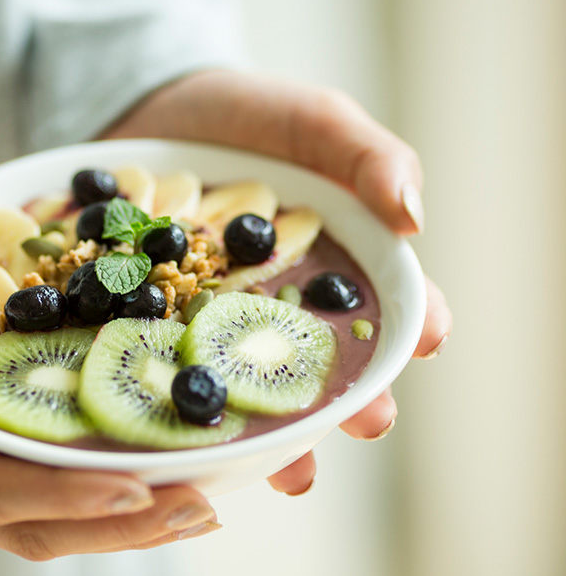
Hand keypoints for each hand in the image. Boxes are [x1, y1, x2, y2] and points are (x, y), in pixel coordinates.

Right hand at [0, 244, 218, 558]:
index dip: (67, 495)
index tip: (142, 487)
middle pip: (25, 525)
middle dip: (115, 523)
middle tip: (201, 506)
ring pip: (29, 524)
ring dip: (110, 522)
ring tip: (188, 505)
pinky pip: (20, 498)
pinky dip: (81, 497)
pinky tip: (129, 480)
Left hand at [102, 69, 453, 494]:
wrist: (144, 107)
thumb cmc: (243, 113)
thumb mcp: (309, 120)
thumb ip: (364, 156)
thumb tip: (413, 218)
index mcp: (332, 257)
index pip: (388, 298)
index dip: (416, 322)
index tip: (429, 342)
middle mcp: (280, 300)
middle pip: (324, 358)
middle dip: (352, 397)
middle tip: (369, 423)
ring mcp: (217, 318)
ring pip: (254, 384)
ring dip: (278, 426)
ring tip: (293, 468)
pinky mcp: (156, 325)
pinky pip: (174, 368)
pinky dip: (183, 402)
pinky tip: (193, 436)